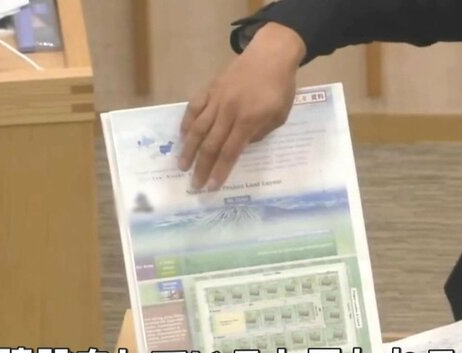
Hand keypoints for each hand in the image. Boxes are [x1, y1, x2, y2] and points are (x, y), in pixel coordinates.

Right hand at [179, 22, 305, 189]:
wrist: (270, 55)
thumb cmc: (280, 88)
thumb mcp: (279, 117)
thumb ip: (259, 134)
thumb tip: (241, 146)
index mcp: (249, 120)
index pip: (230, 152)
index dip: (220, 171)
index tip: (212, 186)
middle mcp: (229, 112)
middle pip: (211, 145)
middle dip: (201, 167)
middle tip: (194, 184)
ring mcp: (217, 99)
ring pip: (198, 128)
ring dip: (188, 149)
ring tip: (181, 165)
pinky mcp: (210, 88)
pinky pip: (194, 107)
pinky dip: (187, 123)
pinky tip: (183, 136)